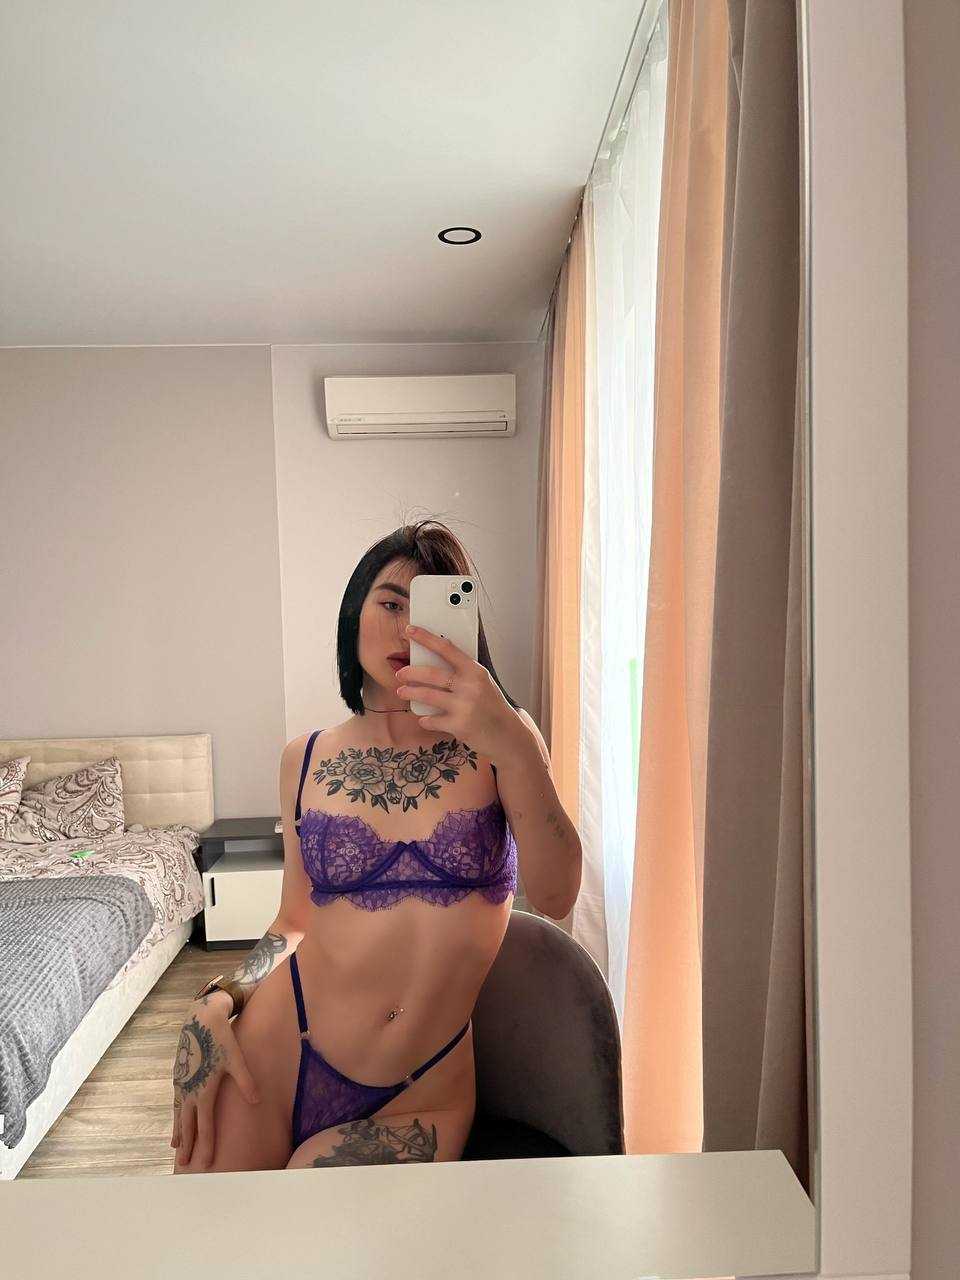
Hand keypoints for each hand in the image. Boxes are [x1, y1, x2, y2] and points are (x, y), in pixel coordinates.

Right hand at [170, 997, 259, 1169]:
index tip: (206, 1163)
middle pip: (187, 1125)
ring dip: (178, 1132)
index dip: (206, 1145)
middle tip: (184, 1166)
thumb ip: (246, 1081)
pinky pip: (175, 1101)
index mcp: (204, 1090)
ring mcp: (182, 1083)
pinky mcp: (179, 1075)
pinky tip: (176, 1119)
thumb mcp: (236, 1059)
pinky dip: (175, 1114)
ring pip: (178, 1114)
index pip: (205, 1126)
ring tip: (177, 1148)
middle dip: (187, 1146)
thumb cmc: (222, 1038)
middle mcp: (190, 1090)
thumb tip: (257, 1101)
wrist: (200, 1017)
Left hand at [393, 624, 523, 759]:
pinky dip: (425, 719)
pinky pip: (431, 720)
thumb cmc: (492, 706)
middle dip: (410, 673)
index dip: (426, 638)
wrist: (507, 735)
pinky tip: (424, 718)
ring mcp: (464, 706)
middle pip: (431, 674)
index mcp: (475, 671)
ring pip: (427, 696)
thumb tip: (431, 662)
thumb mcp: (482, 683)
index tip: (410, 630)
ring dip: (410, 693)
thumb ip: (462, 673)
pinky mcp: (459, 726)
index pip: (446, 648)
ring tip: (402, 692)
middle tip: (401, 673)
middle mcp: (470, 687)